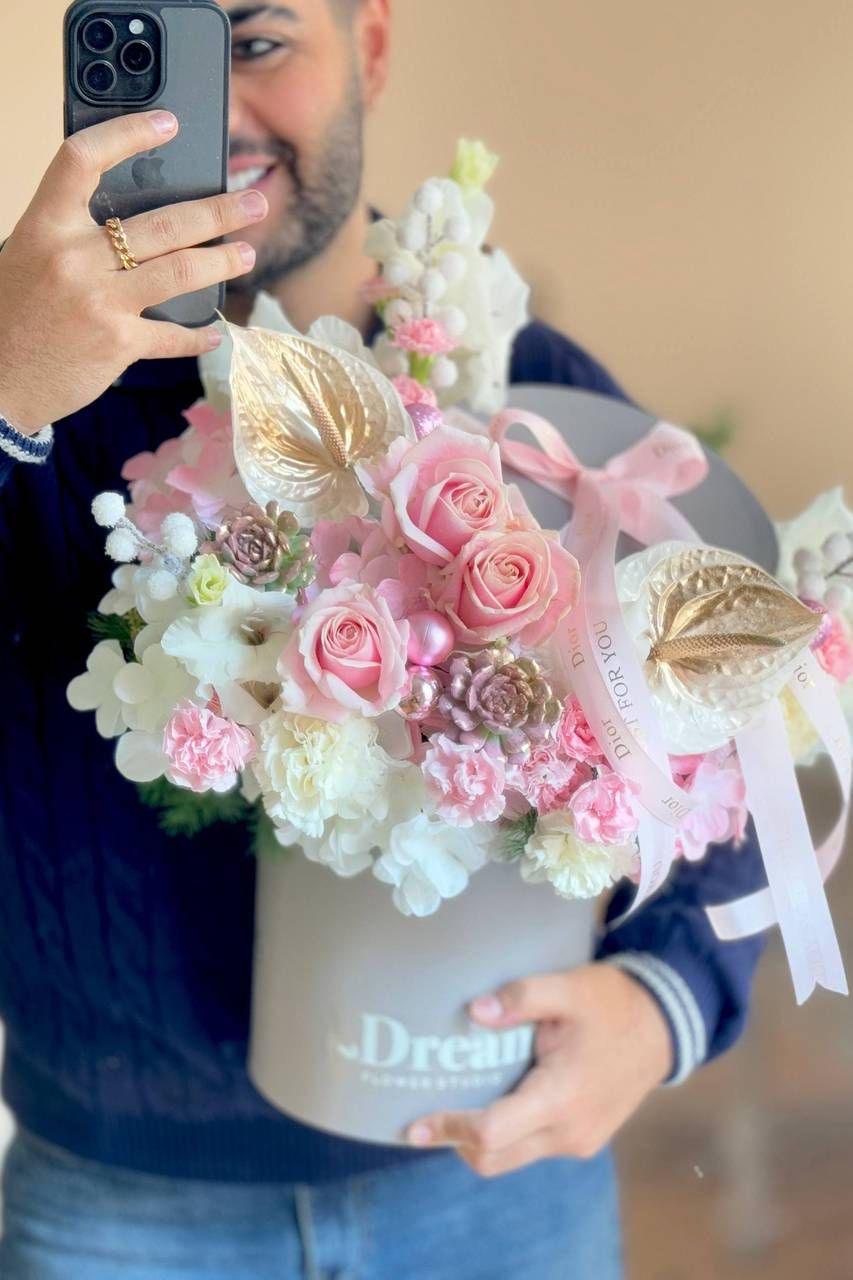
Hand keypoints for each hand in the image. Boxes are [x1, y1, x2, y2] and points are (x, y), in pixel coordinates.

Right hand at [0, 110, 267, 433]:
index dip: (128, 134)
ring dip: (223, 261)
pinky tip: (215, 331)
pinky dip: (198, 334)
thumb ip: (72, 235)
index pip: (84, 159)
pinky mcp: (118, 344)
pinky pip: (172, 335)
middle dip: (219, 212)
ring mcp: (99, 302)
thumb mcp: (30, 256)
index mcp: (46, 226)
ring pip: (180, 270)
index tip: (168, 124)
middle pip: (162, 222)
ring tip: (246, 255)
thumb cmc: (14, 315)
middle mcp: (75, 258)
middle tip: (254, 205)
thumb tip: (133, 224)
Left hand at [408, 963, 673, 1177]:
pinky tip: (494, 1100)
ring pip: (512, 1156)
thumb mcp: (569, 987)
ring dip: (480, 1139)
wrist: (664, 1027)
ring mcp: (577, 1141)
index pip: (493, 1132)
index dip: (449, 1129)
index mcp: (561, 1097)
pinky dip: (506, 1134)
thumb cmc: (613, 1004)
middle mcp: (568, 1132)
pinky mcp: (582, 1139)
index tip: (414, 1125)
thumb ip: (521, 996)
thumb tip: (473, 1011)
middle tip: (423, 1119)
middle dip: (455, 1142)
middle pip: (495, 1157)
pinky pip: (532, 1147)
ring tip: (453, 1106)